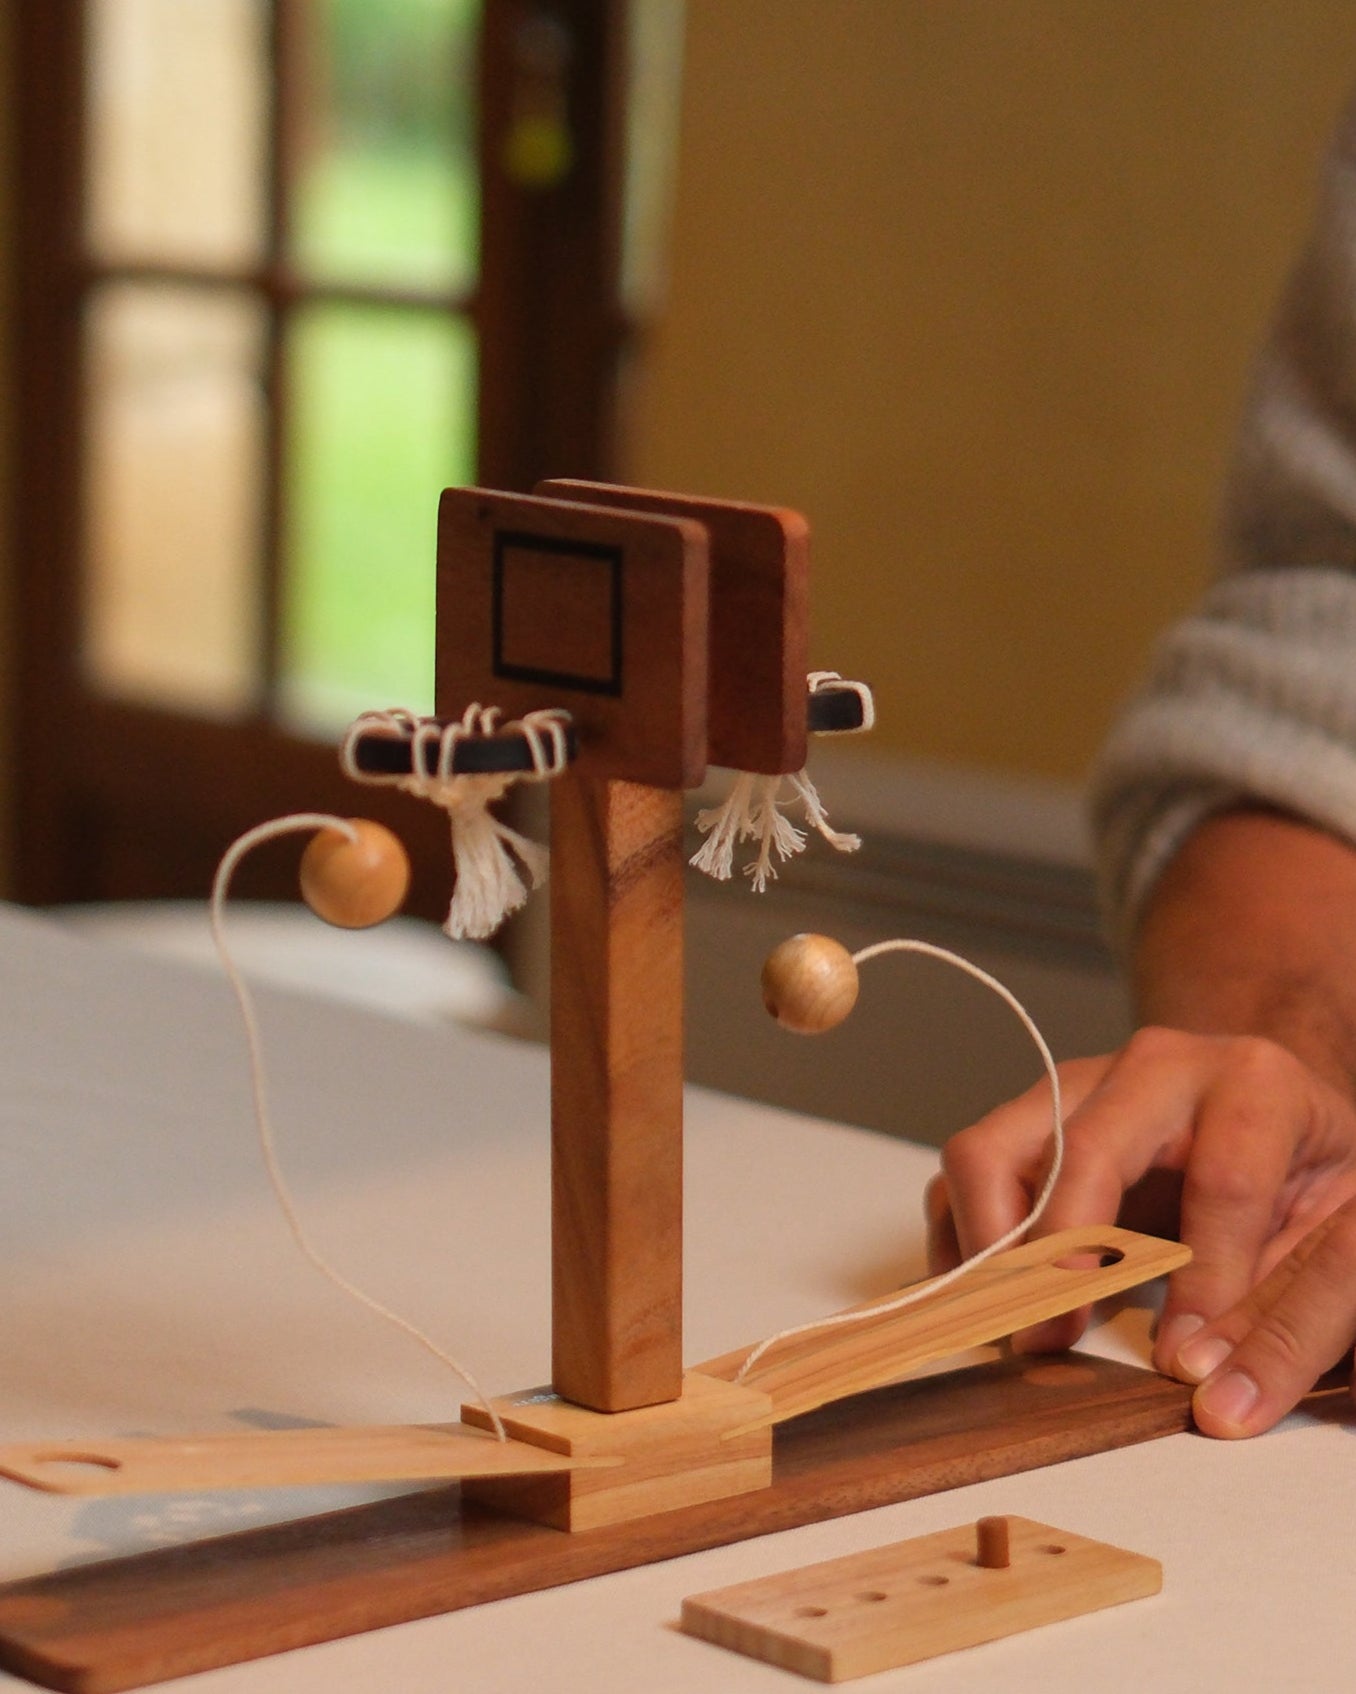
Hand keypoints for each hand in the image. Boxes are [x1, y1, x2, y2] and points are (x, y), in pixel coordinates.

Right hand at [925, 1025, 1355, 1431]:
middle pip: (1075, 1148)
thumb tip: (1217, 1397)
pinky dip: (962, 1245)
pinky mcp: (1029, 1120)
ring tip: (1019, 1326)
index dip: (1204, 1282)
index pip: (1219, 1182)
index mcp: (1254, 1082)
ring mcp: (1078, 1086)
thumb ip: (1292, 1322)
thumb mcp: (1344, 1243)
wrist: (1281, 1122)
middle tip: (1055, 1341)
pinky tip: (997, 1303)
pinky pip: (961, 1176)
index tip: (1186, 1363)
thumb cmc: (1313, 1181)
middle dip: (1058, 1257)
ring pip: (988, 1150)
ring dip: (989, 1250)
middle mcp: (1155, 1067)